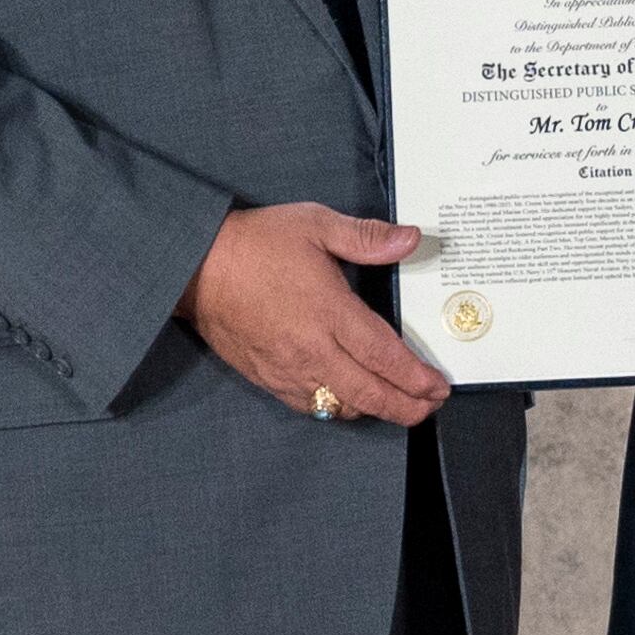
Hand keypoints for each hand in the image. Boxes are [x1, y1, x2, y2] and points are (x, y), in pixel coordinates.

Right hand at [178, 202, 452, 424]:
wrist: (195, 267)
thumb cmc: (255, 243)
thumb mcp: (315, 223)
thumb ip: (366, 237)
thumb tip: (412, 239)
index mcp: (330, 311)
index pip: (385, 356)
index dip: (416, 378)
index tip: (439, 387)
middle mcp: (312, 348)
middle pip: (369, 394)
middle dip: (407, 407)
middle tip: (430, 406)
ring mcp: (288, 369)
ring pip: (341, 407)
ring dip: (375, 410)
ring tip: (399, 404)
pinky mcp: (267, 378)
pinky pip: (310, 407)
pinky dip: (337, 410)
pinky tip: (350, 401)